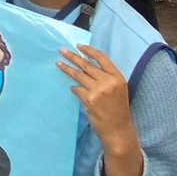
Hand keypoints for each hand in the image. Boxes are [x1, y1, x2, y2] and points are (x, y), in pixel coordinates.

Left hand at [58, 44, 142, 175]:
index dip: (89, 51)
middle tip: (62, 50)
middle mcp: (109, 82)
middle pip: (87, 65)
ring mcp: (99, 90)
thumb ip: (106, 77)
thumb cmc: (117, 109)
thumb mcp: (117, 89)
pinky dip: (74, 89)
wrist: (118, 129)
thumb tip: (86, 65)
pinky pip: (77, 89)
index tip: (79, 46)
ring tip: (58, 64)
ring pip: (79, 75)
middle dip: (73, 56)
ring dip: (67, 69)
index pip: (102, 58)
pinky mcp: (89, 99)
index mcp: (118, 77)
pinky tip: (73, 89)